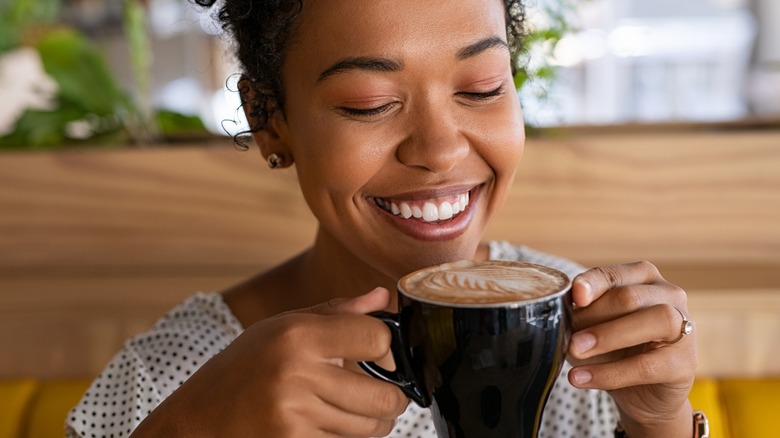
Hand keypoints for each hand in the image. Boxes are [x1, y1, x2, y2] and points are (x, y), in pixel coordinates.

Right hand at [132, 287, 407, 437]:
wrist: (195, 420)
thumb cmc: (242, 369)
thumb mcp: (281, 327)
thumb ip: (336, 313)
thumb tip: (381, 297)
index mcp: (297, 335)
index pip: (376, 338)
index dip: (387, 347)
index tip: (380, 354)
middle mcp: (297, 374)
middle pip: (384, 394)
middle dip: (393, 396)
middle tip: (385, 392)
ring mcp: (294, 416)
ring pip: (371, 427)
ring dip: (375, 422)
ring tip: (358, 410)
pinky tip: (329, 424)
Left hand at [567, 261, 696, 437]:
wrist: (642, 393)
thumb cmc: (615, 349)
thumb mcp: (592, 327)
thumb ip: (581, 315)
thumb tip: (561, 314)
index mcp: (642, 278)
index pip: (613, 275)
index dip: (593, 283)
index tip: (576, 295)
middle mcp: (668, 295)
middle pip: (630, 297)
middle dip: (594, 316)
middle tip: (568, 337)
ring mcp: (683, 327)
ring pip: (653, 321)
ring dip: (608, 337)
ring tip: (575, 352)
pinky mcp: (685, 363)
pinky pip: (648, 365)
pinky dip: (611, 373)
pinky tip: (583, 378)